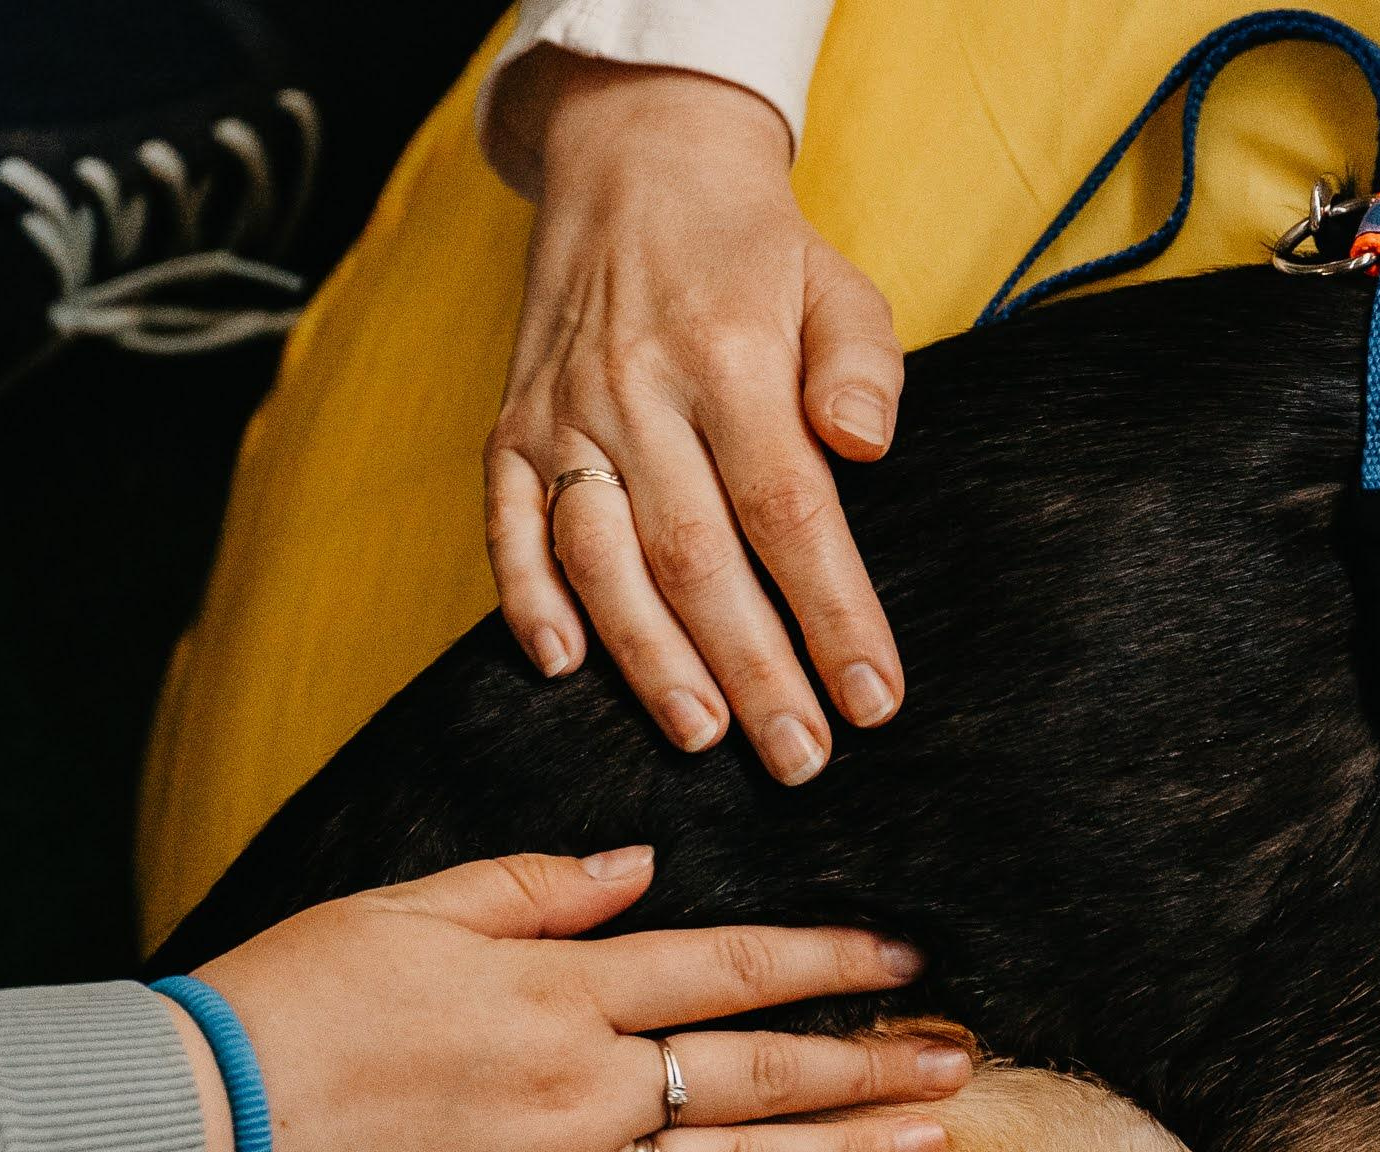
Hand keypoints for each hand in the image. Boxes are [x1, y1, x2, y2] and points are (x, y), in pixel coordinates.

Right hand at [165, 848, 967, 1151]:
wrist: (189, 1130)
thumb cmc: (290, 998)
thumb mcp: (411, 905)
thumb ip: (539, 884)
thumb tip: (646, 864)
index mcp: (560, 989)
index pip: (728, 965)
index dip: (826, 958)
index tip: (906, 957)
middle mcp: (582, 1086)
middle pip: (757, 1069)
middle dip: (869, 1060)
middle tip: (963, 1057)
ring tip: (934, 1146)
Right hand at [486, 53, 904, 782]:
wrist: (633, 163)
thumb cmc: (756, 251)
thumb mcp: (838, 284)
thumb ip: (863, 368)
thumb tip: (863, 446)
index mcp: (729, 359)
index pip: (789, 512)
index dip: (831, 614)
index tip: (874, 699)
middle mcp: (637, 392)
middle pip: (698, 557)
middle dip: (754, 669)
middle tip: (800, 759)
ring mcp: (562, 412)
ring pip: (602, 558)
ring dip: (649, 658)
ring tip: (704, 736)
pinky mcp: (508, 427)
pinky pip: (505, 525)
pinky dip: (526, 599)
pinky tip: (562, 668)